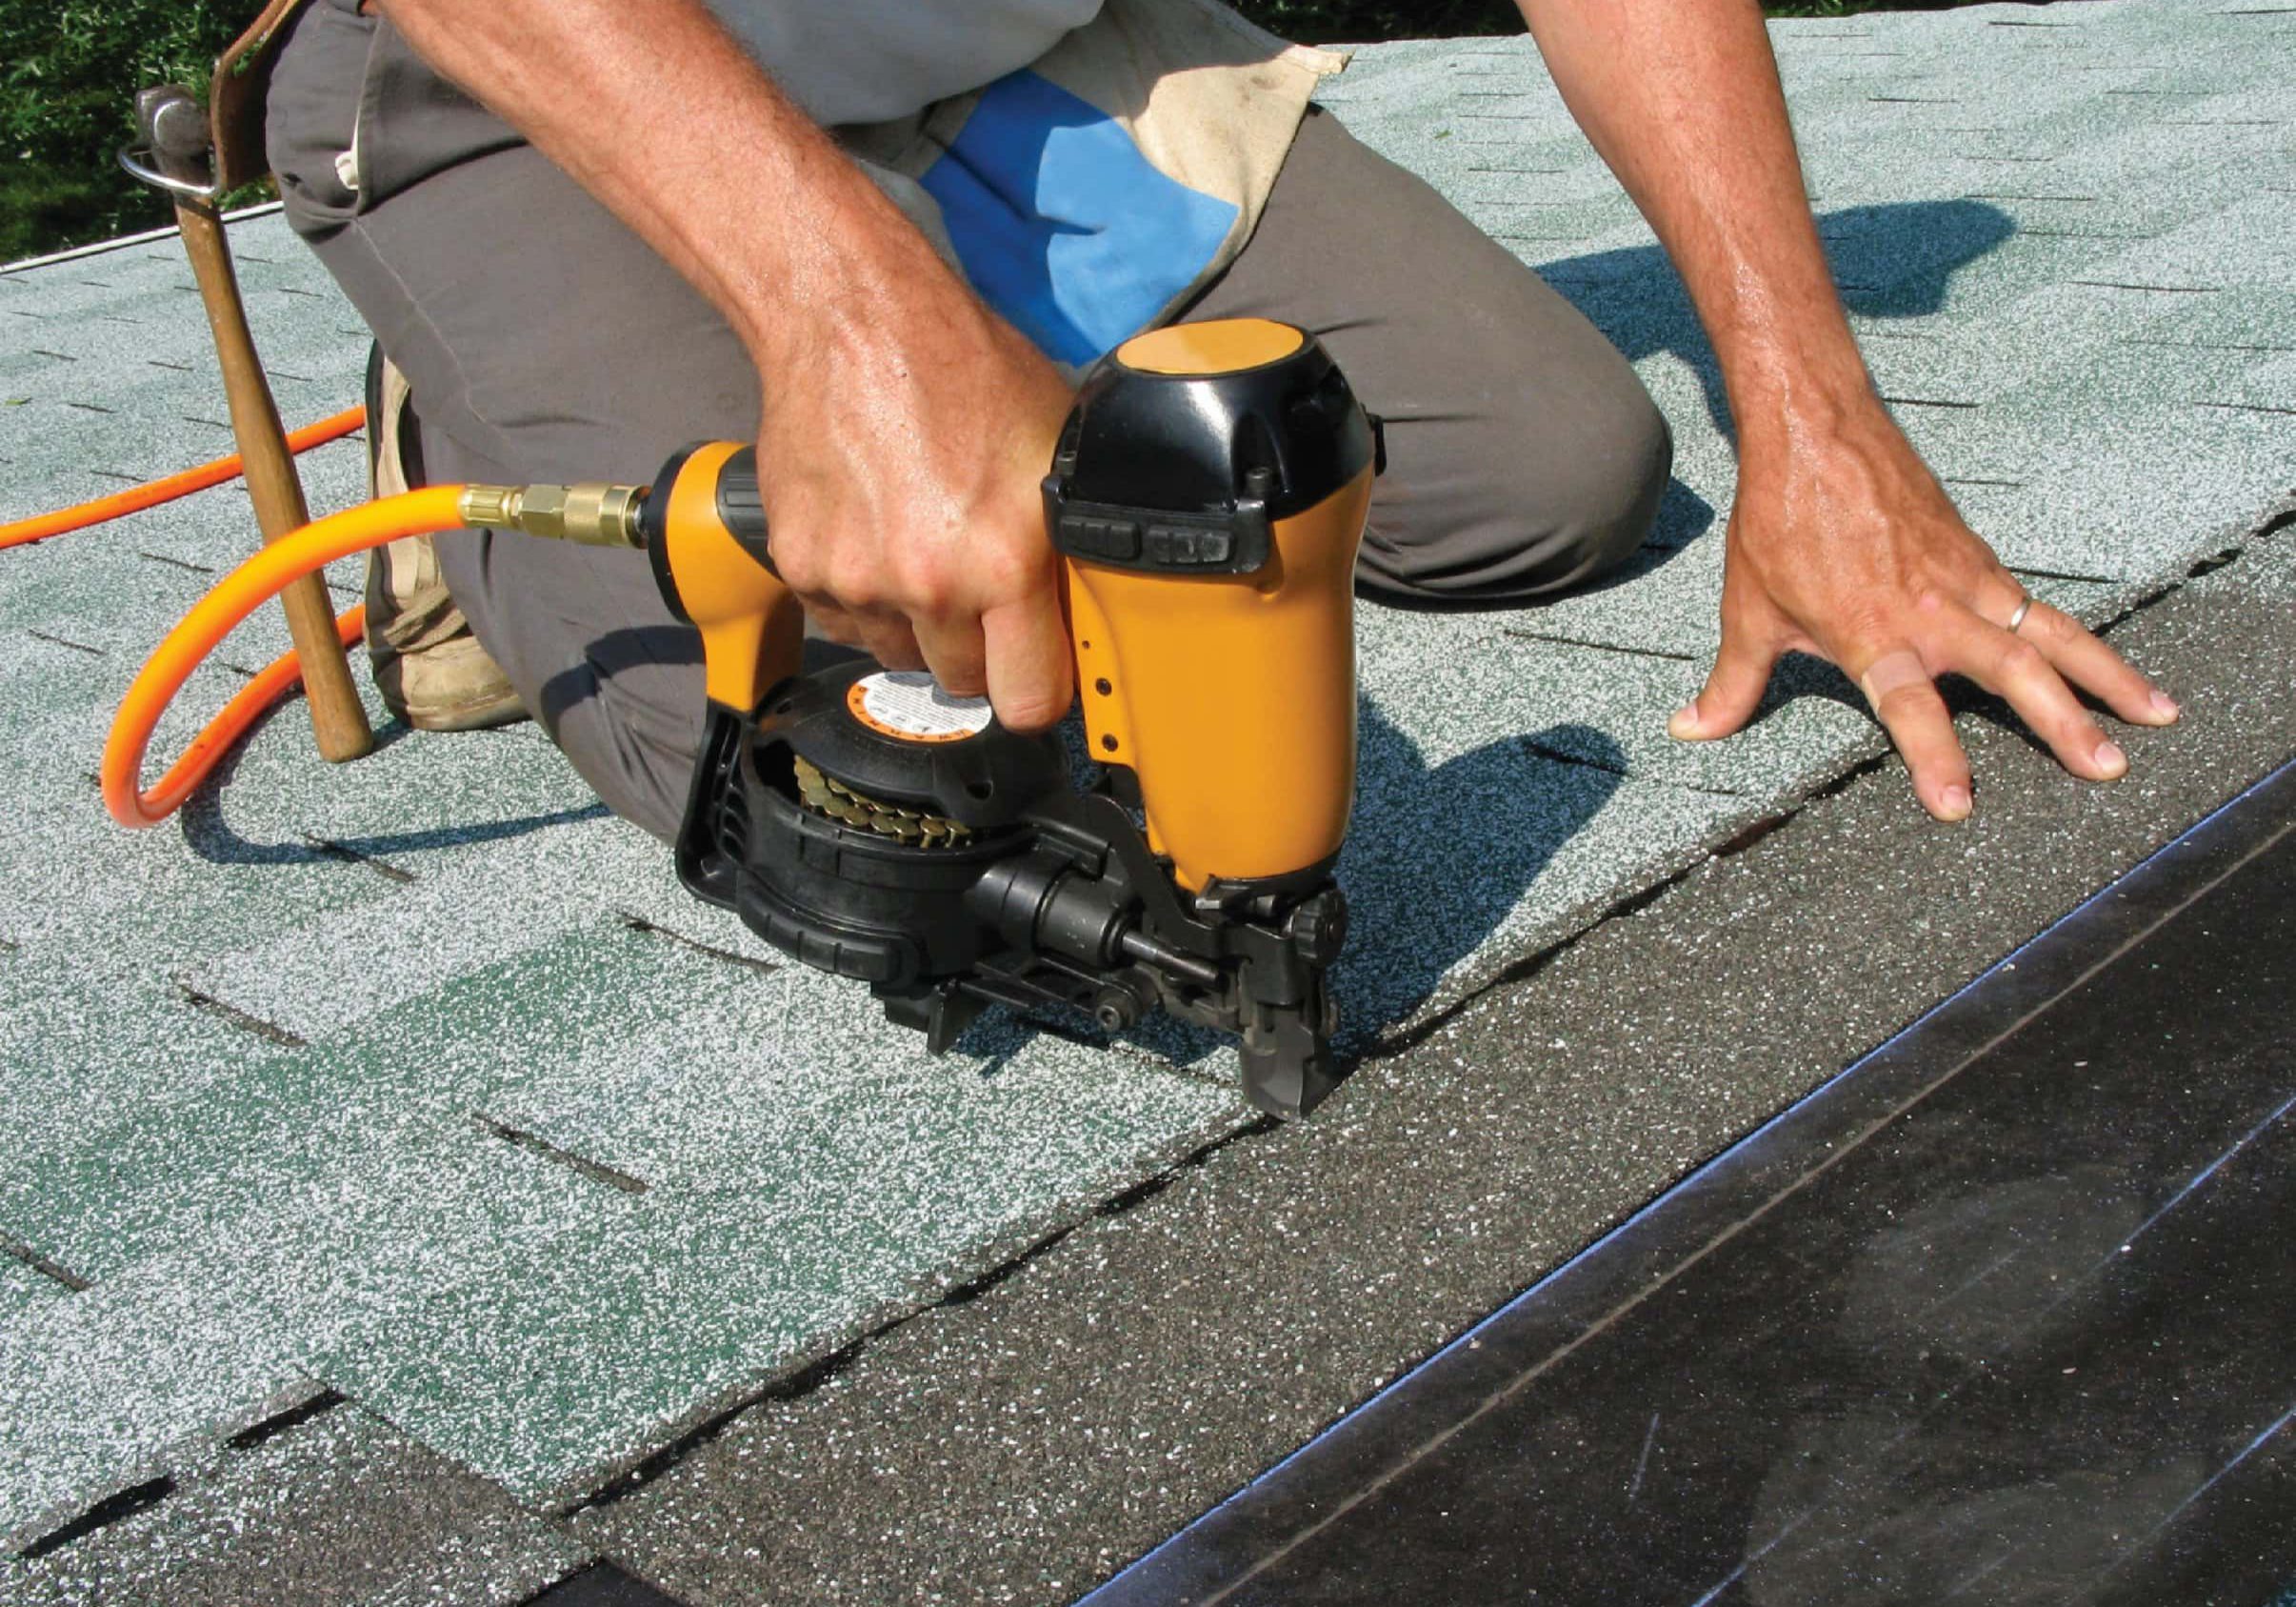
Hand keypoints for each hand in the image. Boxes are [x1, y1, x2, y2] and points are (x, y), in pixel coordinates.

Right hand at [754, 284, 1076, 730]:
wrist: (852, 320)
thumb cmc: (961, 367)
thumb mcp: (1055, 448)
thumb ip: (1072, 538)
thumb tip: (1095, 602)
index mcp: (1005, 562)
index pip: (1029, 700)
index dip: (1038, 692)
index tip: (1037, 673)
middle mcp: (929, 582)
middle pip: (962, 683)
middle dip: (978, 651)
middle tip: (980, 591)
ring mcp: (857, 579)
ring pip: (899, 653)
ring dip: (915, 621)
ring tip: (923, 545)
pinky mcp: (801, 566)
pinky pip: (843, 619)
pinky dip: (860, 593)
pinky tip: (875, 531)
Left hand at [1668, 402, 2178, 819]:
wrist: (1815, 429)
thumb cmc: (1778, 521)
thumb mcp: (1748, 611)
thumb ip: (1733, 684)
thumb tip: (1691, 729)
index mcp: (1873, 631)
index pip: (1910, 707)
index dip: (1934, 757)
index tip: (1959, 806)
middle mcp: (1932, 609)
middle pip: (2013, 671)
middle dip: (2065, 722)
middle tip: (2108, 767)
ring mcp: (1966, 580)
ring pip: (2051, 634)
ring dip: (2106, 676)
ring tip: (2155, 716)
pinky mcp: (1979, 558)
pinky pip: (2039, 606)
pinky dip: (2080, 639)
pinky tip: (2110, 668)